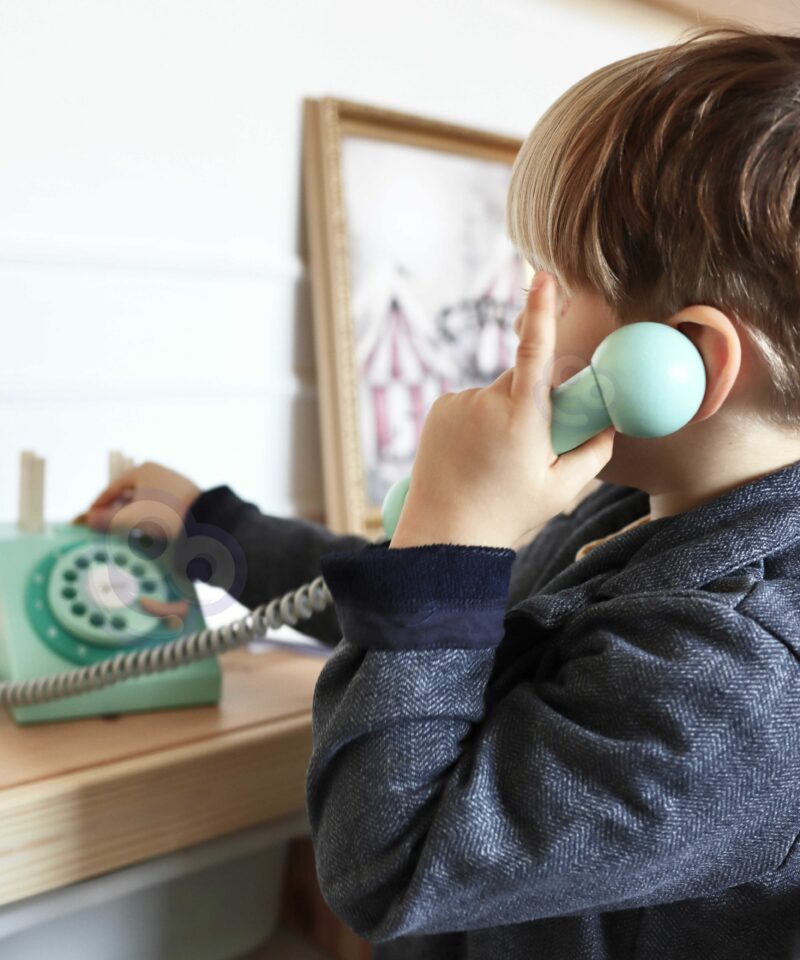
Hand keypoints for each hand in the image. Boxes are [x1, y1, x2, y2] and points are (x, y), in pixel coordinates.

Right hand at [74, 461, 200, 542]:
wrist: (206, 519)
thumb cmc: (165, 514)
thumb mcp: (132, 518)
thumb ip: (108, 519)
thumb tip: (88, 520)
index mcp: (143, 470)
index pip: (113, 487)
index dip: (99, 504)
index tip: (89, 517)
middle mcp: (158, 471)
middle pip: (128, 492)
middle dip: (115, 509)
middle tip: (104, 524)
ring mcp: (172, 482)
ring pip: (144, 499)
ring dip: (132, 513)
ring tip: (123, 529)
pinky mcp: (184, 495)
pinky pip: (158, 504)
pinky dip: (148, 514)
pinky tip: (145, 528)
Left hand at [389, 272, 614, 549]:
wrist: (445, 533)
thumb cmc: (508, 514)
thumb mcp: (562, 490)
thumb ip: (594, 452)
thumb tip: (611, 424)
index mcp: (522, 418)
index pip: (535, 352)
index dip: (541, 312)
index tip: (542, 276)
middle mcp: (487, 402)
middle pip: (522, 379)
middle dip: (532, 400)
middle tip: (527, 447)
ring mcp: (459, 403)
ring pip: (495, 394)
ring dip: (502, 414)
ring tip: (493, 460)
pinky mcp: (439, 408)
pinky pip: (470, 403)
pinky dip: (477, 419)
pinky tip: (471, 454)